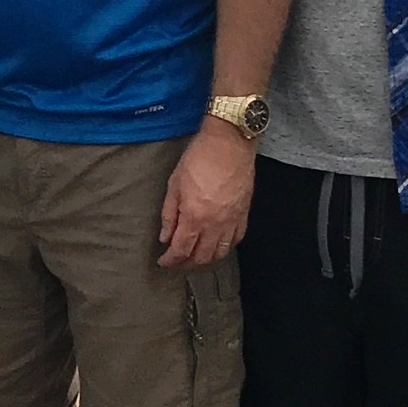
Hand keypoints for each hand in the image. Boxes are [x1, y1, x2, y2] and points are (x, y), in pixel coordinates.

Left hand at [159, 122, 256, 268]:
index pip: (181, 250)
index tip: (164, 261)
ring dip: (206, 259)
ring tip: (195, 257)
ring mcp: (232, 220)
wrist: (229, 142)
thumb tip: (165, 237)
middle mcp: (215, 224)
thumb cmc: (200, 158)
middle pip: (201, 257)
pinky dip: (225, 247)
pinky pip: (236, 240)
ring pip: (220, 252)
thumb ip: (169, 214)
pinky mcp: (244, 213)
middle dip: (186, 264)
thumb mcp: (175, 184)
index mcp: (194, 217)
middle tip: (177, 262)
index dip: (171, 260)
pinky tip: (217, 246)